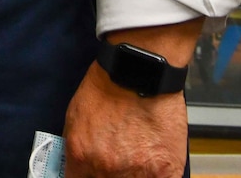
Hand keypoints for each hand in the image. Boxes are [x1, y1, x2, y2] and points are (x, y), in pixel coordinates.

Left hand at [62, 25, 198, 177]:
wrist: (138, 72)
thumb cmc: (107, 90)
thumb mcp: (74, 119)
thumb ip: (75, 152)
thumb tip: (76, 171)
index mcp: (81, 156)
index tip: (90, 174)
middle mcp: (107, 169)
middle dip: (108, 177)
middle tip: (115, 164)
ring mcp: (138, 173)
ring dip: (133, 176)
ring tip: (134, 159)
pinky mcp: (166, 171)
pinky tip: (151, 168)